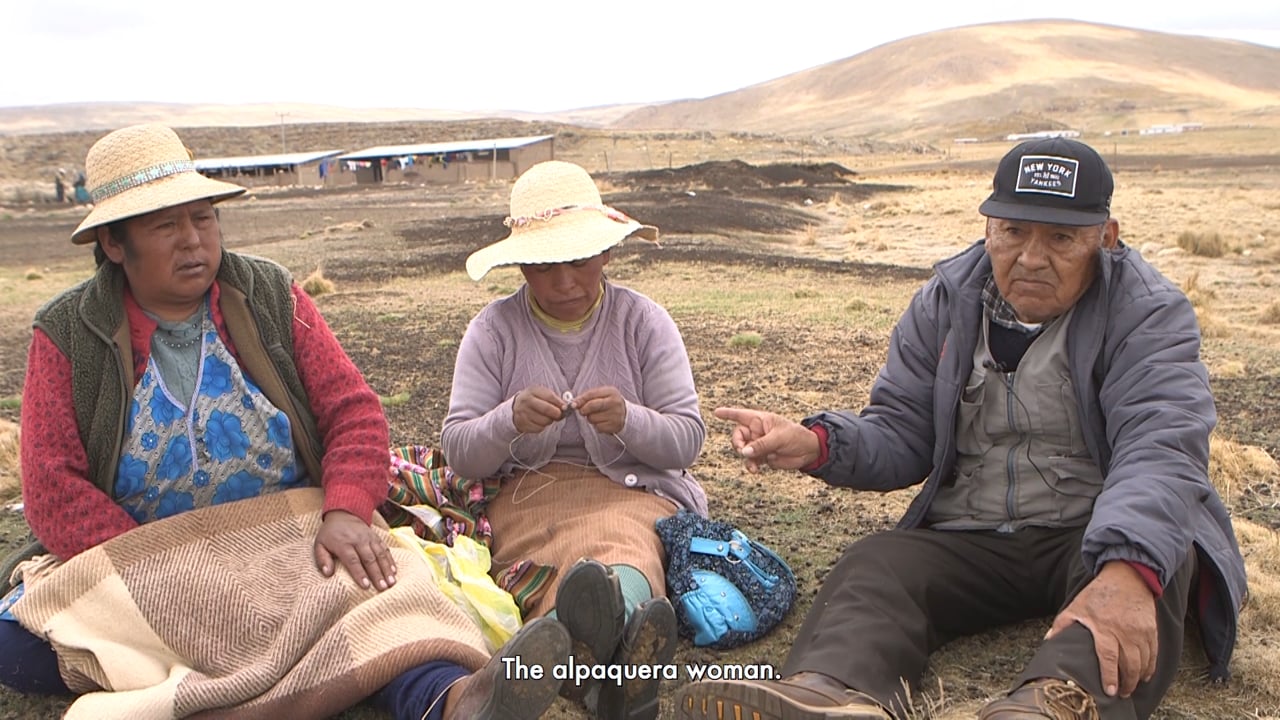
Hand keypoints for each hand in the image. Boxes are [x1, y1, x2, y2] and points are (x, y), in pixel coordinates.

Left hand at [314, 510, 396, 591]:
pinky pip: (385, 549)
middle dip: (377, 574)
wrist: (343, 514)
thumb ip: (322, 559)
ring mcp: (369, 538)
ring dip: (386, 569)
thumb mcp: (319, 545)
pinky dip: (390, 560)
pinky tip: (394, 571)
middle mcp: (358, 540)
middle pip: (369, 559)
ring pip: (380, 554)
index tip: (366, 586)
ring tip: (391, 582)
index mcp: (343, 544)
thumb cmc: (330, 534)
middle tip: (383, 588)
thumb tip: (327, 574)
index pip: (353, 560)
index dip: (359, 573)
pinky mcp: (376, 537)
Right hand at [512, 386, 569, 433]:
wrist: (515, 407)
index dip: (559, 403)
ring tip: (547, 417)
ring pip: (544, 421)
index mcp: (532, 391)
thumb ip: (553, 398)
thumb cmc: (534, 400)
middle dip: (557, 413)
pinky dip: (542, 426)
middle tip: (559, 415)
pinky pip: (539, 428)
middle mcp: (526, 401)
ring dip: (549, 420)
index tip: (566, 407)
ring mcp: (523, 413)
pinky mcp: (522, 424)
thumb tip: (566, 406)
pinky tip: (539, 421)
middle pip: (546, 409)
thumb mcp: (541, 394)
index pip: (549, 396)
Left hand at [573, 386, 626, 434]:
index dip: (580, 399)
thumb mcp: (602, 395)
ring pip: (592, 418)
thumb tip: (574, 402)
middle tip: (583, 411)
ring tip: (598, 415)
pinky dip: (597, 425)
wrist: (625, 414)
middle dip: (584, 409)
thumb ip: (588, 397)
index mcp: (611, 392)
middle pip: (591, 406)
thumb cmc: (610, 403)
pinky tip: (602, 421)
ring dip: (591, 418)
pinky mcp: (614, 426)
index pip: (591, 394)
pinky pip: (597, 427)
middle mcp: (614, 403)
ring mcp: (615, 415)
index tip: (573, 404)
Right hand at [713, 407, 820, 472]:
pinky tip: (755, 470)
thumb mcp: (779, 438)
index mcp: (760, 420)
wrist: (809, 452)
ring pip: (743, 450)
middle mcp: (757, 431)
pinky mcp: (762, 456)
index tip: (716, 412)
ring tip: (752, 464)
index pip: (740, 415)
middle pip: (738, 436)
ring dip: (745, 457)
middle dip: (738, 444)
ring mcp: (759, 444)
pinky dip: (750, 465)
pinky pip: (750, 461)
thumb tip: (744, 452)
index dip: (728, 413)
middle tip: (743, 451)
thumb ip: (761, 445)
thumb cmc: (796, 437)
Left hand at [1045, 560, 1156, 697]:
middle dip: (1127, 683)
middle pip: (1129, 664)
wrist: (1126, 578)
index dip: (1109, 676)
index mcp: (1104, 628)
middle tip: (1122, 694)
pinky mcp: (1151, 630)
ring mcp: (1140, 631)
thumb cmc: (1098, 594)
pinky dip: (1150, 667)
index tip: (1110, 691)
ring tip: (1131, 687)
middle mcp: (1124, 632)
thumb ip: (1062, 624)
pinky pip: (1153, 653)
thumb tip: (1049, 640)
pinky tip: (1145, 675)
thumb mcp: (1076, 606)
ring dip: (1138, 677)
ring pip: (1143, 662)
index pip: (1108, 657)